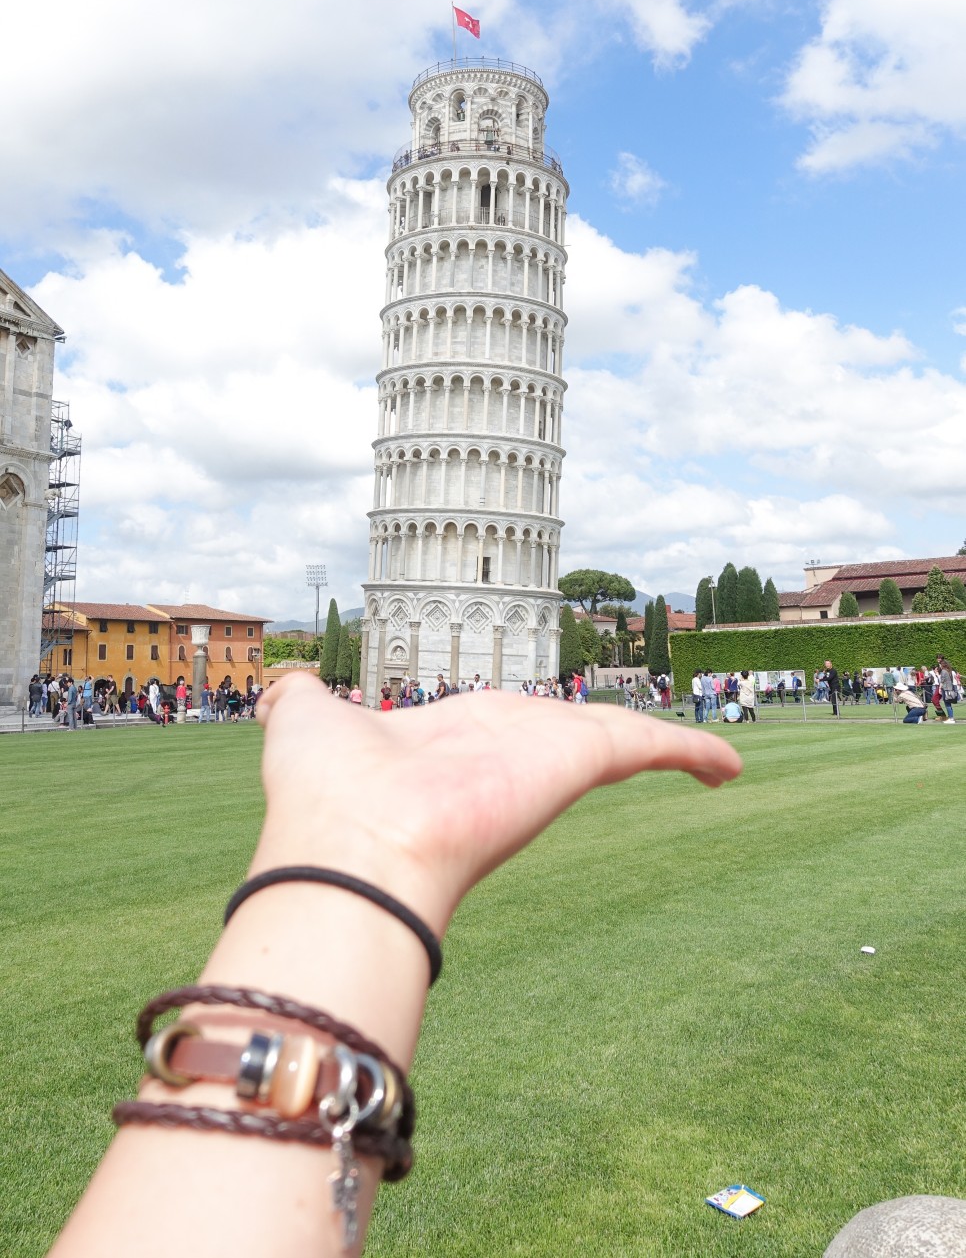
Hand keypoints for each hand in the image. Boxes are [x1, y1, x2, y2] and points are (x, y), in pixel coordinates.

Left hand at [254, 676, 741, 936]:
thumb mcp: (301, 724)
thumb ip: (296, 700)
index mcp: (453, 744)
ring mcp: (545, 760)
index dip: (532, 727)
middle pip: (575, 737)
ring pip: (621, 742)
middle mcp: (506, 754)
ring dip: (670, 748)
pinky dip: (690, 749)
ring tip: (722, 763)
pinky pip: (648, 744)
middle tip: (660, 750)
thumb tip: (279, 686)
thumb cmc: (323, 795)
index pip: (507, 730)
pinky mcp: (579, 756)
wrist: (353, 849)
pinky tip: (729, 765)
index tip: (553, 732)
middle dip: (615, 741)